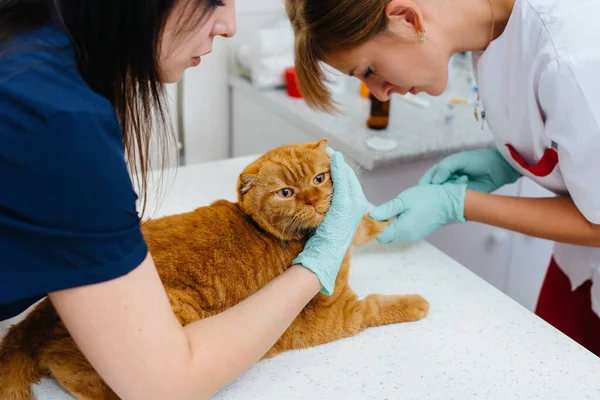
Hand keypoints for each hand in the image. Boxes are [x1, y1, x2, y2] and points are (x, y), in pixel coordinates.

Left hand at [293, 150, 367, 294]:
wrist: (327, 253)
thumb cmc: (325, 239)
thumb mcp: (328, 217)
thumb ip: (329, 204)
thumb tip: (320, 194)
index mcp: (354, 206)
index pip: (348, 181)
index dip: (340, 168)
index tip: (330, 157)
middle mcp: (358, 203)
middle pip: (349, 176)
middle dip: (338, 162)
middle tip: (327, 149)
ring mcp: (354, 203)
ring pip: (347, 176)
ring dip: (337, 162)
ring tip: (328, 151)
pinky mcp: (347, 203)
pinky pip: (343, 180)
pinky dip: (338, 168)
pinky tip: (333, 158)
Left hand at [370, 183, 466, 243]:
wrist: (450, 202)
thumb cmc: (428, 198)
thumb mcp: (404, 200)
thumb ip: (386, 210)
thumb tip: (371, 216)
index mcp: (402, 229)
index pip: (380, 236)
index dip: (374, 226)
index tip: (374, 215)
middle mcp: (407, 236)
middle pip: (386, 236)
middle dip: (382, 226)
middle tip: (386, 211)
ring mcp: (414, 236)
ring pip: (395, 234)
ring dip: (391, 224)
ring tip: (397, 210)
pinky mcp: (419, 233)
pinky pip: (404, 232)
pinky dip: (400, 224)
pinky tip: (405, 213)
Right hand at [419, 148, 519, 192]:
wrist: (500, 168)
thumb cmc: (479, 160)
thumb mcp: (459, 160)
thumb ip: (444, 168)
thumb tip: (433, 183)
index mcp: (443, 170)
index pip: (428, 180)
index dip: (425, 186)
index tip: (424, 193)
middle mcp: (447, 180)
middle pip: (434, 191)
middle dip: (435, 194)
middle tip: (441, 195)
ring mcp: (455, 190)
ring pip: (444, 198)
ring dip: (448, 197)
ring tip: (460, 189)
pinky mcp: (464, 197)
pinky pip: (454, 203)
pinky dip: (455, 202)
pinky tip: (461, 196)